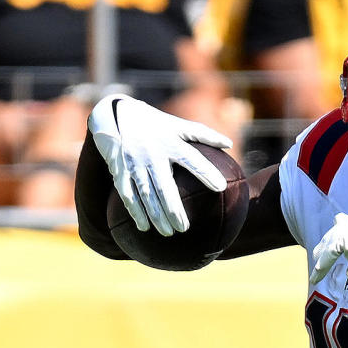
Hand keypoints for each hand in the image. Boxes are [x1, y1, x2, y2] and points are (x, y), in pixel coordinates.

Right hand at [88, 94, 233, 236]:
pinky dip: (135, 211)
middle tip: (185, 228)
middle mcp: (152, 154)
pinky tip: (144, 227)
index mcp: (170, 142)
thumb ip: (204, 135)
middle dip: (174, 209)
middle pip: (165, 186)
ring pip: (146, 194)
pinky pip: (128, 194)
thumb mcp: (179, 125)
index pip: (191, 159)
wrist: (118, 114)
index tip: (221, 187)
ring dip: (156, 215)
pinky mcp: (120, 170)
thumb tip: (229, 143)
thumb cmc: (157, 125)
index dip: (206, 172)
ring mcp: (135, 163)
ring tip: (168, 232)